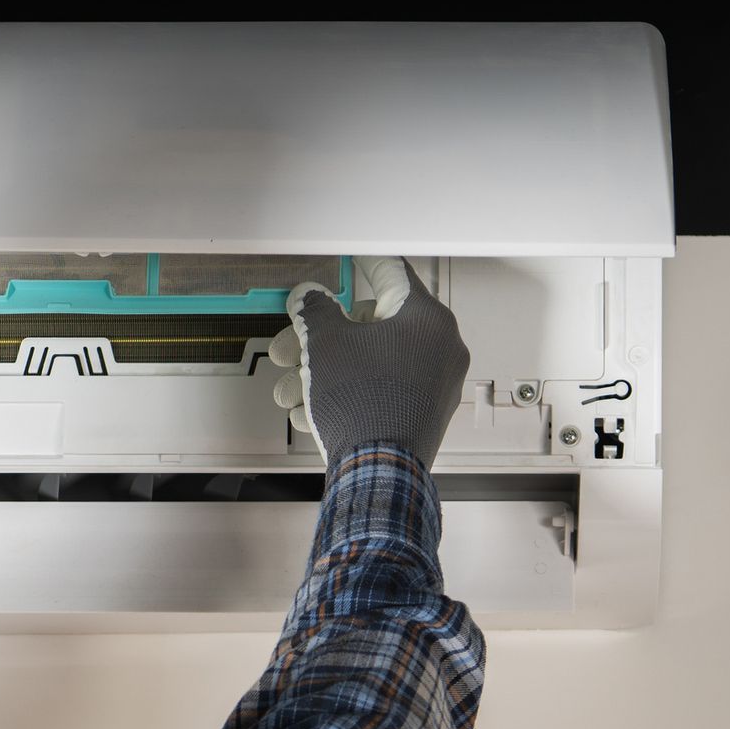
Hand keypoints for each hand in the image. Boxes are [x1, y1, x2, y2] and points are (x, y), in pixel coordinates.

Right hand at [267, 257, 470, 469]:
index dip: (362, 263)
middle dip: (320, 340)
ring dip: (323, 373)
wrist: (377, 473)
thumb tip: (309, 298)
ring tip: (292, 390)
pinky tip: (311, 411)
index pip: (391, 274)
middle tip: (290, 346)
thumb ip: (314, 311)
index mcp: (426, 320)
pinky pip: (378, 392)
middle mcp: (439, 350)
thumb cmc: (365, 407)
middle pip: (369, 327)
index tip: (355, 256)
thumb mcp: (325, 344)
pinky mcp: (422, 415)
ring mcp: (433, 386)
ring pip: (368, 365)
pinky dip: (345, 396)